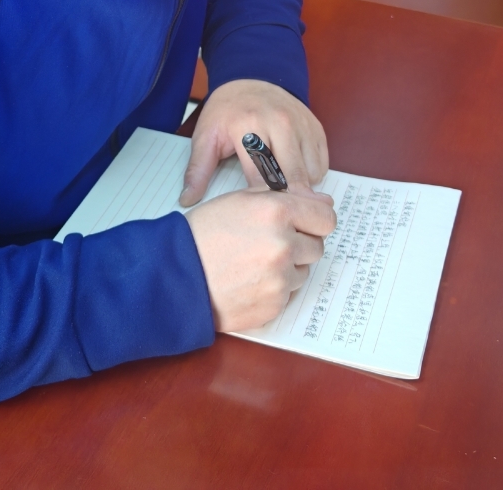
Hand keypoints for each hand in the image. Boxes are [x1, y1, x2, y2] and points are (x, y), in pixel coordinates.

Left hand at [180, 79, 327, 206]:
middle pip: (292, 179)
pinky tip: (294, 175)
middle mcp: (280, 124)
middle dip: (287, 201)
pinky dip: (311, 176)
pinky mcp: (316, 127)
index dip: (260, 203)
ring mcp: (302, 125)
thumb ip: (198, 170)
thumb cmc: (227, 112)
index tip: (257, 217)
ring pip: (310, 174)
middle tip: (279, 216)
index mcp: (250, 127)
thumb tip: (186, 200)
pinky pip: (322, 164)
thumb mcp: (206, 137)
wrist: (250, 78)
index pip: (261, 178)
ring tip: (283, 191)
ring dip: (300, 189)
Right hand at [186, 188, 336, 330]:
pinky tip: (249, 281)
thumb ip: (283, 197)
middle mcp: (283, 245)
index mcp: (276, 212)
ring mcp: (280, 279)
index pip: (326, 218)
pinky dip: (274, 289)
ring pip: (302, 272)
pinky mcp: (274, 305)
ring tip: (252, 264)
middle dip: (298, 244)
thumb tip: (321, 202)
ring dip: (286, 268)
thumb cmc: (203, 235)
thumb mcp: (240, 200)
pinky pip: (288, 294)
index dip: (315, 220)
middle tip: (268, 244)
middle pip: (316, 246)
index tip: (306, 223)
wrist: (176, 276)